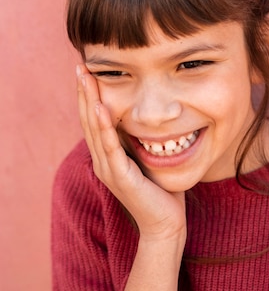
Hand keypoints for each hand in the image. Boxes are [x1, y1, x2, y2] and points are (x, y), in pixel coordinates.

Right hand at [76, 64, 185, 240]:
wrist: (165, 223)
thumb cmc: (160, 191)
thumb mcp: (146, 158)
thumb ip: (139, 140)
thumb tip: (144, 116)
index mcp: (107, 156)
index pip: (94, 120)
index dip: (90, 95)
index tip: (89, 71)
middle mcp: (102, 161)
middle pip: (88, 120)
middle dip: (85, 92)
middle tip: (81, 66)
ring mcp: (109, 170)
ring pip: (95, 130)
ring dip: (90, 102)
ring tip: (87, 78)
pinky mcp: (121, 178)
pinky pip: (111, 148)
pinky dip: (105, 127)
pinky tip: (102, 108)